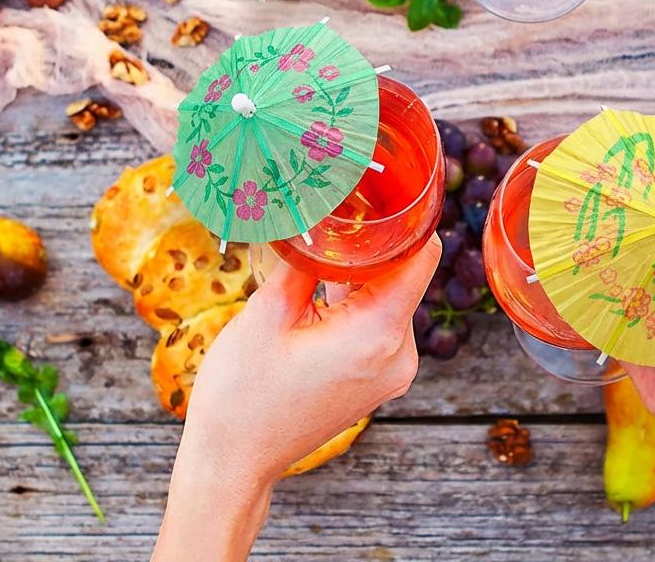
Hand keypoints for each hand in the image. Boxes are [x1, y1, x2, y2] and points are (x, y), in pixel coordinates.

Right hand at [153, 236, 440, 561]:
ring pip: (392, 295)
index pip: (421, 257)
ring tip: (321, 246)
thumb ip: (304, 258)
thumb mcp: (266, 312)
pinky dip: (358, 299)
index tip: (383, 190)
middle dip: (374, 242)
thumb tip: (319, 212)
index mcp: (377, 333)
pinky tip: (322, 285)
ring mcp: (392, 370)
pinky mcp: (380, 378)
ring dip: (362, 271)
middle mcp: (399, 353)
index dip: (407, 219)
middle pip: (406, 274)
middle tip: (339, 209)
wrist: (232, 465)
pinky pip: (381, 321)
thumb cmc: (242, 396)